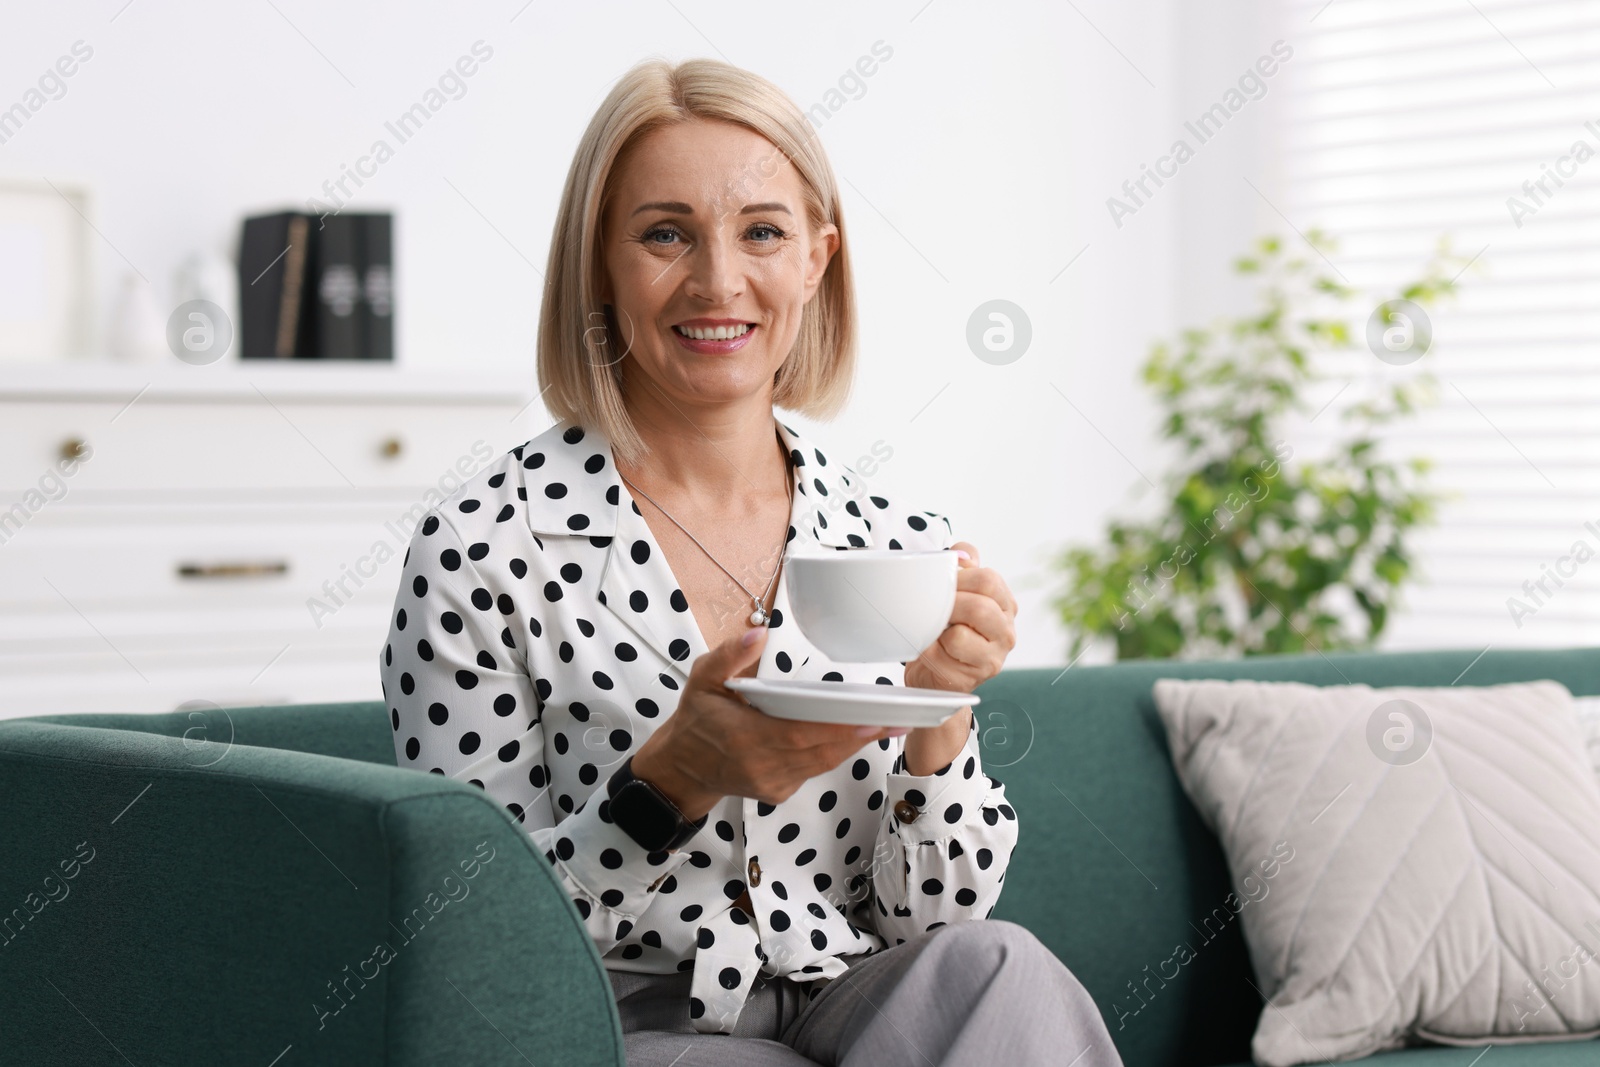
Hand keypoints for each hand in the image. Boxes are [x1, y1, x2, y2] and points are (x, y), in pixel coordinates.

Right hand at [630, 626, 906, 820]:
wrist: (681, 769)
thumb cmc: (695, 721)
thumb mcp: (702, 680)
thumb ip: (728, 656)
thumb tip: (757, 633)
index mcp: (744, 736)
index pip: (800, 735)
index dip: (837, 730)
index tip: (868, 719)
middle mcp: (761, 765)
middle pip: (821, 752)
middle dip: (860, 736)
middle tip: (895, 719)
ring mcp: (771, 783)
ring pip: (822, 764)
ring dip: (853, 746)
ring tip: (886, 726)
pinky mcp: (777, 792)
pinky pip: (812, 771)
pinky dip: (833, 753)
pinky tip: (854, 737)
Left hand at [901, 542, 1017, 774]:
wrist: (936, 674)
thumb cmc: (947, 628)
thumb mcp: (958, 592)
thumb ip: (963, 565)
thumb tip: (960, 553)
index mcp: (1005, 605)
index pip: (989, 580)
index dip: (959, 578)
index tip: (941, 583)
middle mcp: (1006, 632)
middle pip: (979, 607)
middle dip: (947, 604)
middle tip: (931, 606)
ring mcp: (993, 659)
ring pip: (959, 635)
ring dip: (937, 628)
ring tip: (933, 629)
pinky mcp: (971, 679)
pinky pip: (942, 657)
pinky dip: (928, 649)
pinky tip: (929, 649)